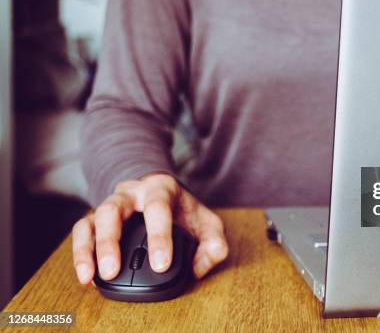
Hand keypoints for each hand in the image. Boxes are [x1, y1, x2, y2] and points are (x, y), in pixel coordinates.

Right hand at [71, 174, 227, 283]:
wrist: (164, 192)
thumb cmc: (185, 212)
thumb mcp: (208, 223)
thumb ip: (214, 244)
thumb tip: (199, 267)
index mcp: (162, 188)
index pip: (158, 208)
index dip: (159, 237)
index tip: (161, 265)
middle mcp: (132, 192)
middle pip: (114, 209)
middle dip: (111, 241)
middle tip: (113, 271)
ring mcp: (112, 203)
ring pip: (93, 219)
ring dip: (88, 248)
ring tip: (91, 276)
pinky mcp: (97, 217)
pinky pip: (82, 230)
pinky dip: (80, 252)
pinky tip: (85, 275)